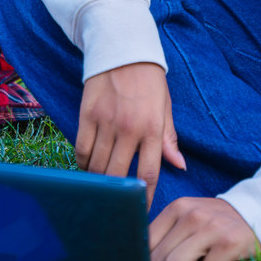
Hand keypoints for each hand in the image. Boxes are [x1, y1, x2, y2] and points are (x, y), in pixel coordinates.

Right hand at [76, 62, 184, 205]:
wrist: (123, 49)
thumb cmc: (148, 81)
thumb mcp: (165, 107)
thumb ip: (169, 139)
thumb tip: (180, 165)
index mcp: (152, 128)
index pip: (149, 173)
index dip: (145, 198)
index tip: (142, 211)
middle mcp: (129, 128)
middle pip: (118, 175)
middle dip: (117, 195)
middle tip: (116, 204)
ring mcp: (106, 121)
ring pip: (96, 165)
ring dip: (98, 181)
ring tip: (102, 188)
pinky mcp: (87, 114)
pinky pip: (81, 149)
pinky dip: (82, 164)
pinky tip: (88, 169)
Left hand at [149, 197, 260, 260]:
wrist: (258, 214)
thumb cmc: (215, 223)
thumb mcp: (189, 218)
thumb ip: (167, 235)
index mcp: (177, 207)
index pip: (146, 242)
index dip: (153, 259)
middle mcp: (192, 214)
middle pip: (158, 258)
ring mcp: (211, 228)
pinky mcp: (228, 243)